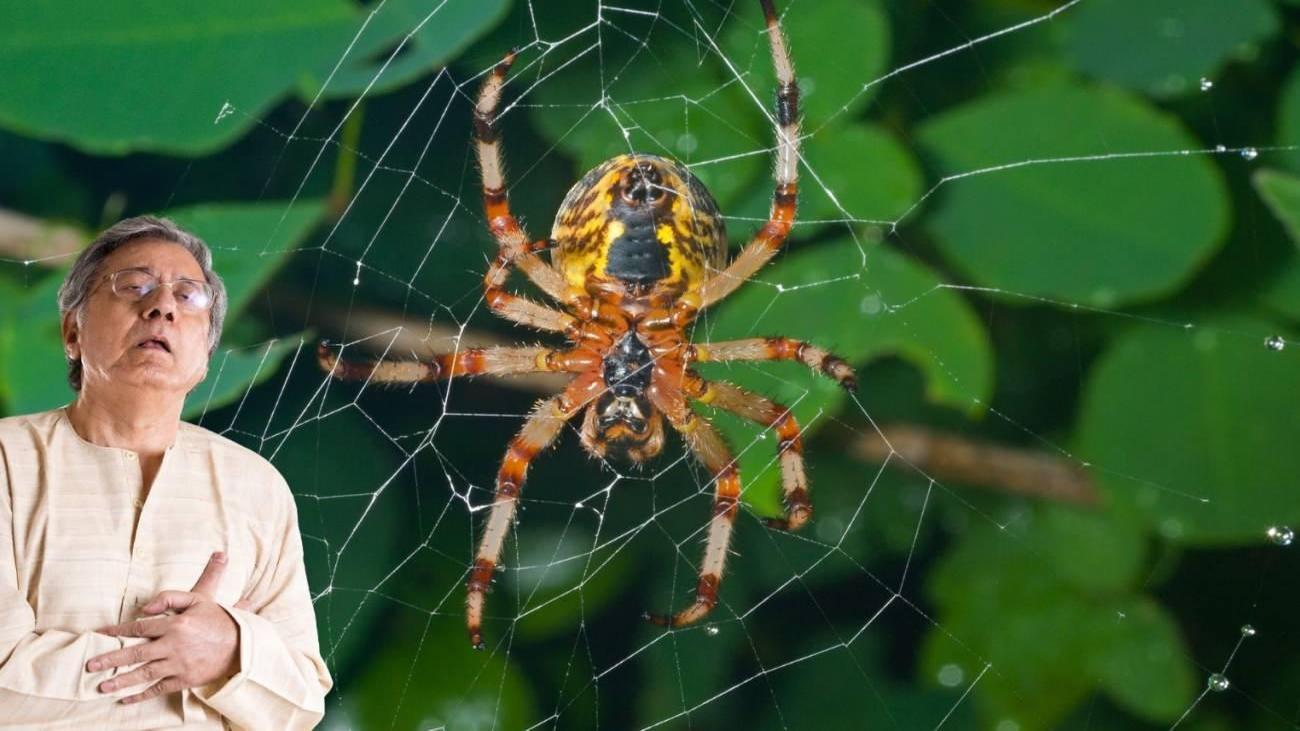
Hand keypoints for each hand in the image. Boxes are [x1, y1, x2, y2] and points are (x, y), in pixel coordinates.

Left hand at [87, 551, 251, 703]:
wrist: (243, 645)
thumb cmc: (219, 619)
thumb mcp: (199, 598)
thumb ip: (170, 596)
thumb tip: (145, 607)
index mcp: (176, 624)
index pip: (139, 627)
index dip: (117, 630)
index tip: (100, 634)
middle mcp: (174, 645)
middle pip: (135, 654)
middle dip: (110, 660)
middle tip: (90, 666)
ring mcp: (179, 665)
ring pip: (144, 674)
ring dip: (121, 681)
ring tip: (101, 686)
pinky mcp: (185, 679)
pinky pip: (159, 688)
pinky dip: (141, 695)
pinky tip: (125, 700)